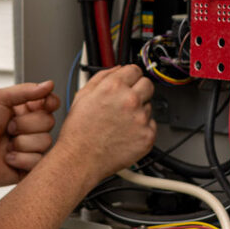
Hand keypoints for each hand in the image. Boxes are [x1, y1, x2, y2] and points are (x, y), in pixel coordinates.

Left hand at [0, 81, 58, 186]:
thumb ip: (26, 90)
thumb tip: (49, 84)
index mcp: (25, 110)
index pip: (51, 104)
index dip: (49, 103)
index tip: (42, 103)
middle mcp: (30, 129)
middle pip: (49, 122)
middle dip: (27, 124)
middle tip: (9, 127)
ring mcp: (29, 148)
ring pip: (45, 142)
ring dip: (22, 142)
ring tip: (5, 144)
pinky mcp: (27, 167)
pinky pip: (38, 161)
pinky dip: (20, 158)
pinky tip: (6, 158)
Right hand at [58, 65, 155, 187]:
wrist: (80, 159)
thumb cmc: (78, 131)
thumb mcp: (83, 95)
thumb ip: (102, 76)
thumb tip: (117, 69)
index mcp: (114, 87)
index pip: (135, 69)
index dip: (130, 76)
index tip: (129, 82)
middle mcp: (130, 100)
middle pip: (148, 84)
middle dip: (139, 90)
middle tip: (127, 102)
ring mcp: (141, 119)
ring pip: (148, 106)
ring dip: (139, 111)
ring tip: (120, 122)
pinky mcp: (147, 136)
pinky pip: (151, 125)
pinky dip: (142, 129)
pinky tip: (126, 133)